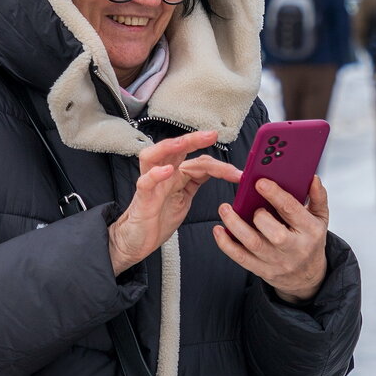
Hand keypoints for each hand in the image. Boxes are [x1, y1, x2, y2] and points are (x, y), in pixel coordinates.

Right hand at [109, 130, 241, 275]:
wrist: (138, 241)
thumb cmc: (159, 217)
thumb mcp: (185, 198)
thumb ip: (197, 181)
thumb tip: (218, 169)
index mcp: (175, 174)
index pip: (198, 162)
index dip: (219, 166)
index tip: (238, 174)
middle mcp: (163, 174)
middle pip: (175, 149)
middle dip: (193, 139)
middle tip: (212, 135)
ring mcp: (151, 184)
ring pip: (154, 156)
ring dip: (170, 147)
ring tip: (184, 143)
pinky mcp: (142, 198)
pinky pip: (145, 182)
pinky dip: (155, 174)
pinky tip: (167, 171)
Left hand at [213, 174, 328, 303]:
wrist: (307, 277)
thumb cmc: (311, 242)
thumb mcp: (320, 219)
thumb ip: (318, 197)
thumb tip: (313, 179)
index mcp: (310, 230)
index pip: (292, 210)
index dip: (275, 195)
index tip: (260, 182)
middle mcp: (295, 248)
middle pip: (274, 232)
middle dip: (258, 214)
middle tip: (247, 200)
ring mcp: (278, 261)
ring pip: (253, 244)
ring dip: (235, 225)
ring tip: (225, 209)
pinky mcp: (262, 270)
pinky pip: (241, 258)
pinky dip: (227, 244)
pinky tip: (219, 230)